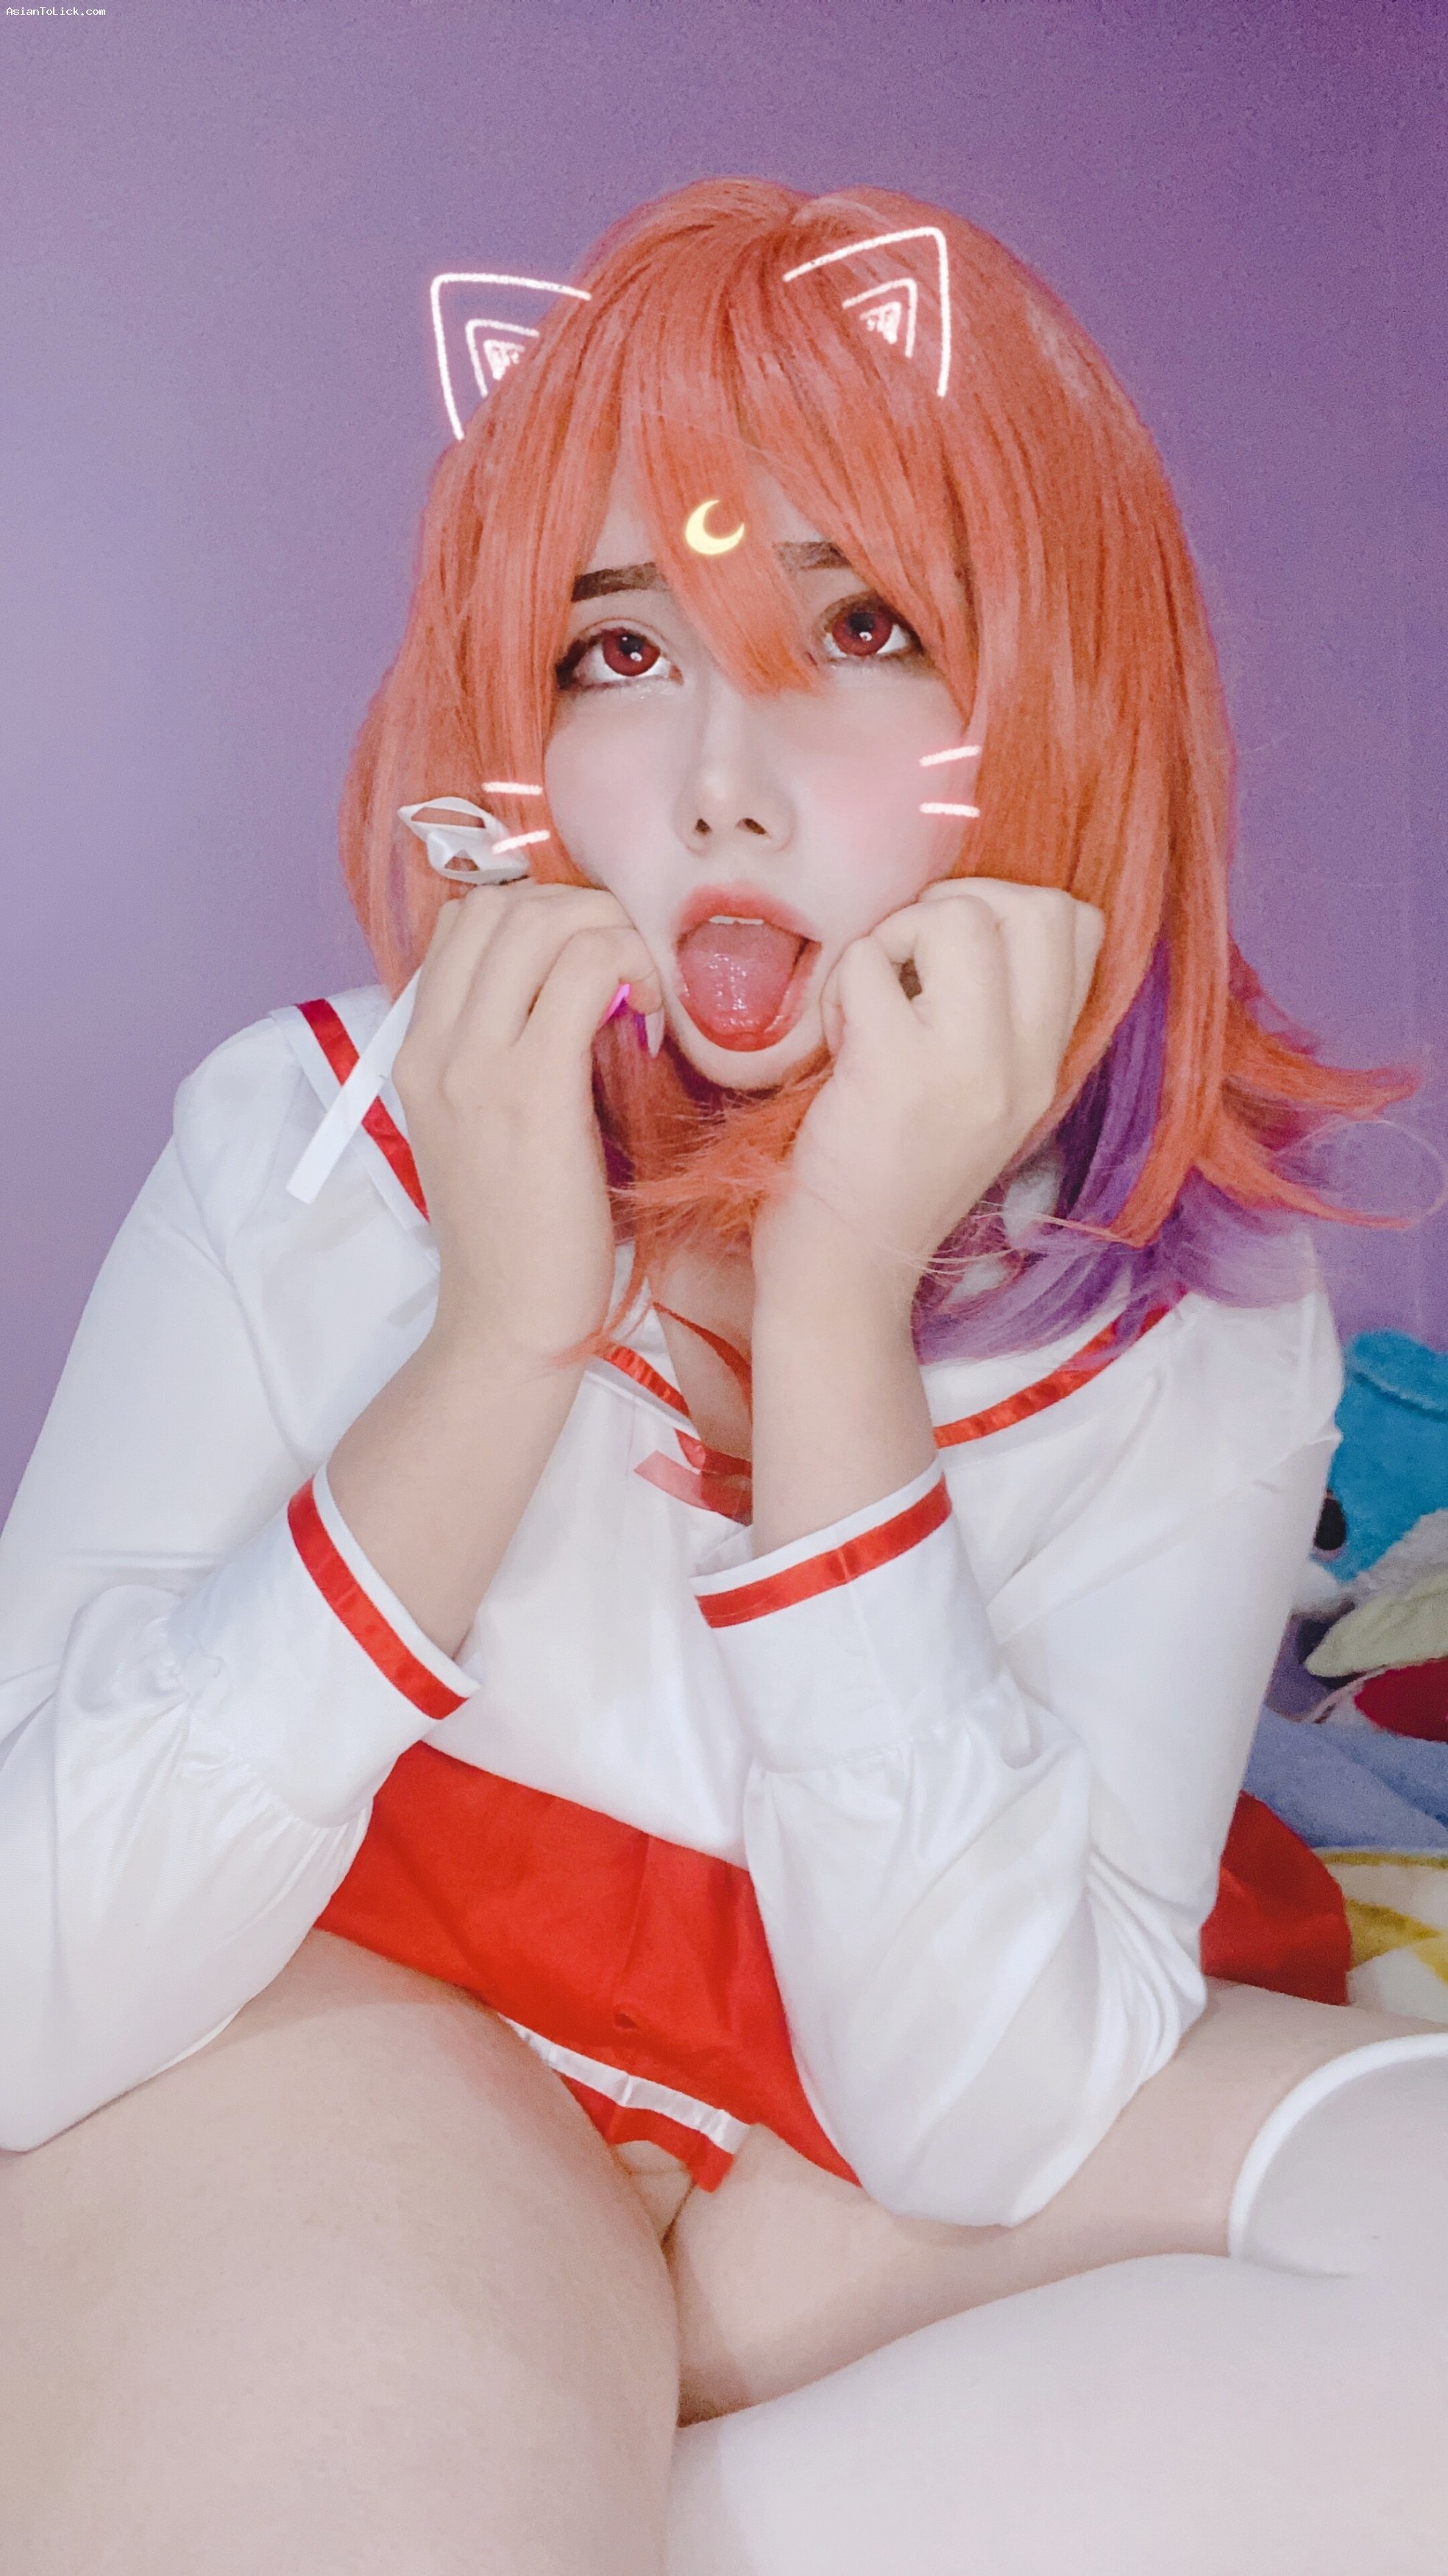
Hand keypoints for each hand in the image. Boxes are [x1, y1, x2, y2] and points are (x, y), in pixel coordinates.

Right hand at [393, 884, 662, 1366]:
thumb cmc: (516, 1230)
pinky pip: (585, 972)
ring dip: (609, 932)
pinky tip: (651, 1015)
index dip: (540, 912)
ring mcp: (477, 1066)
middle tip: (628, 962)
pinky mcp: (532, 1092)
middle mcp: (435, 1045)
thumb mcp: (480, 1125)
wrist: (506, 1320)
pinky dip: (630, 968)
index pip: (465, 921)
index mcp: (415, 1049)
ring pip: (542, 922)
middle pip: (502, 906)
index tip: (591, 957)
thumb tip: (571, 985)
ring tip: (641, 986)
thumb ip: (502, 1051)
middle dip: (580, 910)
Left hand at [753, 879, 1104, 1306]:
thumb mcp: (981, 1097)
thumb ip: (998, 1018)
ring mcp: (969, 1067)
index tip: (953, 952)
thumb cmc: (892, 1175)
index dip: (1012, 907)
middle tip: (909, 958)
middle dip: (960, 903)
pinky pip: (871, 961)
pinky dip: (843, 983)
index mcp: (1049, 1064)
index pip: (1083, 927)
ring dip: (894, 936)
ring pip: (957, 917)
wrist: (847, 1268)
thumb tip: (969, 917)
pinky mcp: (897, 1071)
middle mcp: (1027, 1063)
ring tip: (871, 999)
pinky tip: (837, 1039)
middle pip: (1040, 905)